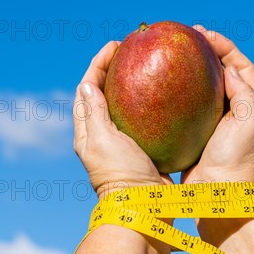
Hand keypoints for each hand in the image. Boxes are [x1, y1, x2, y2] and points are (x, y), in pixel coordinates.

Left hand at [73, 41, 171, 199]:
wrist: (144, 208)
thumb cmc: (120, 174)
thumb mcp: (102, 140)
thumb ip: (94, 112)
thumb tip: (86, 84)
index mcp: (87, 132)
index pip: (87, 89)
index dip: (97, 64)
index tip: (114, 46)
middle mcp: (102, 135)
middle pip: (103, 93)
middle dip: (113, 69)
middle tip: (131, 51)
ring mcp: (123, 143)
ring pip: (124, 105)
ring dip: (132, 84)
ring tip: (148, 66)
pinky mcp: (143, 149)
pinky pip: (145, 120)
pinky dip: (151, 103)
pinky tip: (167, 94)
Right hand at [182, 26, 253, 184]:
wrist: (220, 194)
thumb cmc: (238, 159)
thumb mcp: (250, 120)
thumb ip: (243, 91)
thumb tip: (228, 69)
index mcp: (253, 107)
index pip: (242, 67)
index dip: (226, 47)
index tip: (204, 34)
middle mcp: (235, 113)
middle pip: (222, 74)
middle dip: (207, 54)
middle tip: (187, 39)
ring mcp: (214, 125)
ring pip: (202, 90)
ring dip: (190, 73)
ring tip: (173, 58)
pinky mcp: (196, 136)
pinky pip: (185, 109)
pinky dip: (175, 96)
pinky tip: (160, 89)